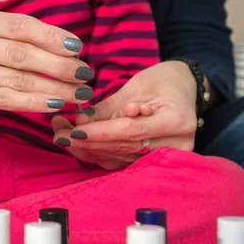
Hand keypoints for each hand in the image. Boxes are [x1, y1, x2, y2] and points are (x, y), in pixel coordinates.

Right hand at [0, 9, 95, 126]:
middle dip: (59, 65)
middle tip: (84, 74)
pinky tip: (57, 104)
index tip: (78, 48)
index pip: (21, 26)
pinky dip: (37, 102)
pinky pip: (9, 99)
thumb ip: (24, 39)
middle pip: (22, 53)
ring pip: (19, 79)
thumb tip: (72, 48)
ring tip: (79, 93)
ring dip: (55, 87)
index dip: (52, 36)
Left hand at [52, 61, 197, 169]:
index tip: (74, 130)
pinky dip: (99, 154)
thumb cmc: (162, 81)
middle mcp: (178, 144)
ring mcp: (170, 156)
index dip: (101, 132)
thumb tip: (79, 122)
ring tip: (63, 136)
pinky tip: (78, 145)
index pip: (132, 131)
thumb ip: (109, 108)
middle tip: (59, 134)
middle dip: (88, 142)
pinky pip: (123, 161)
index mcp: (177, 120)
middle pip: (125, 148)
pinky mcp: (156, 161)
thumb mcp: (136, 86)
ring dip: (89, 149)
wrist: (184, 88)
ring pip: (121, 158)